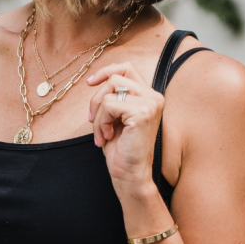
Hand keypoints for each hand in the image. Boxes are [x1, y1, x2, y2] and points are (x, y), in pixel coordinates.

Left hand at [87, 62, 164, 194]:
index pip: (127, 68)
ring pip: (109, 91)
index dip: (106, 71)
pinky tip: (106, 137)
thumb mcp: (115, 119)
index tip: (89, 83)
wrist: (129, 175)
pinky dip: (101, 122)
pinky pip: (109, 104)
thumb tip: (95, 81)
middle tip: (92, 121)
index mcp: (149, 97)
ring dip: (98, 114)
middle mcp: (154, 97)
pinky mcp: (143, 113)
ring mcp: (151, 103)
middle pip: (115, 78)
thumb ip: (112, 98)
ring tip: (102, 134)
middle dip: (96, 99)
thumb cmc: (121, 151)